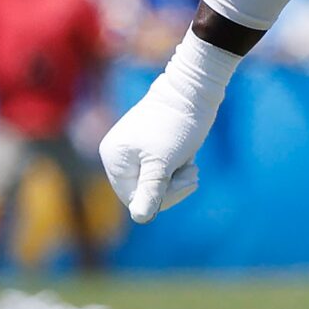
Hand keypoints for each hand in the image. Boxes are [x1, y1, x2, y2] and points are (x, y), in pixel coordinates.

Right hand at [99, 36, 238, 222]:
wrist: (194, 90)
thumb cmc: (178, 126)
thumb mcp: (164, 163)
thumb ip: (150, 191)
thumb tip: (140, 218)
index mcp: (114, 158)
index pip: (134, 198)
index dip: (163, 198)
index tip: (187, 182)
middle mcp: (118, 154)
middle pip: (144, 191)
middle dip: (172, 187)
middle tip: (193, 173)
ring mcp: (133, 149)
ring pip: (156, 181)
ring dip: (178, 177)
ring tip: (191, 163)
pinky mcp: (149, 144)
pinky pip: (162, 169)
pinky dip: (178, 167)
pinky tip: (188, 157)